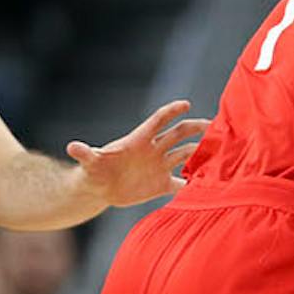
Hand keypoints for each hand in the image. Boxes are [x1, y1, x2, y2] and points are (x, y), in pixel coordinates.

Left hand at [67, 99, 208, 207]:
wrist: (100, 188)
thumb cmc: (94, 171)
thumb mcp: (90, 162)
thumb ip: (86, 153)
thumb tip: (72, 146)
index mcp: (139, 140)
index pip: (159, 120)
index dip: (171, 111)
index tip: (186, 104)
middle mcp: (154, 149)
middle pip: (180, 134)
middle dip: (197, 129)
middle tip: (215, 127)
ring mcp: (160, 165)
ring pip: (187, 155)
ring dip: (202, 154)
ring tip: (221, 155)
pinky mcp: (162, 183)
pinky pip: (183, 182)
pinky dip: (195, 183)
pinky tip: (209, 186)